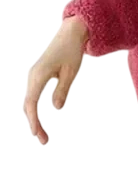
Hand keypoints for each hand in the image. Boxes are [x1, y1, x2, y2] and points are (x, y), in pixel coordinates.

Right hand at [24, 16, 88, 144]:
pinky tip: (38, 121)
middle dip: (34, 123)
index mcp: (39, 75)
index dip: (33, 119)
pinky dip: (33, 110)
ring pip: (28, 102)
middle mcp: (32, 76)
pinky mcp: (37, 76)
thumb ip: (63, 89)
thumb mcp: (71, 71)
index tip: (36, 134)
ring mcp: (33, 76)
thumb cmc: (72, 51)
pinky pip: (32, 96)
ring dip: (33, 118)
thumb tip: (56, 108)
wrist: (70, 34)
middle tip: (44, 141)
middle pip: (27, 105)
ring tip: (43, 135)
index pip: (32, 102)